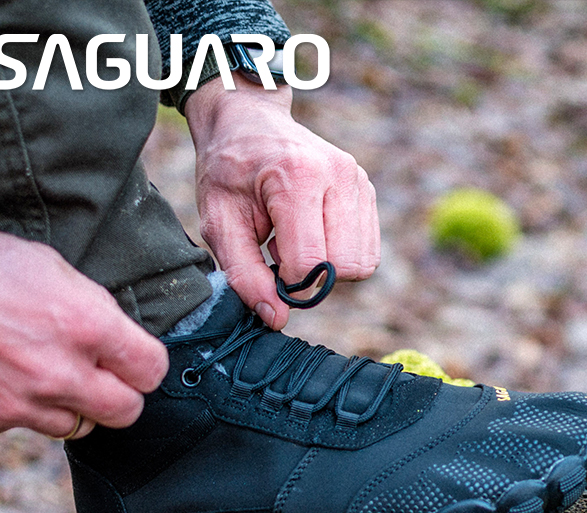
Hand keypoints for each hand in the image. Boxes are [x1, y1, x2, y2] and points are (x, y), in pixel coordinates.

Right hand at [0, 220, 167, 437]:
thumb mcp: (51, 269)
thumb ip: (95, 310)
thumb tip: (118, 337)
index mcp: (87, 327)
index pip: (152, 371)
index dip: (145, 364)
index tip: (133, 357)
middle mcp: (59, 374)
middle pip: (125, 412)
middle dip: (120, 393)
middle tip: (103, 375)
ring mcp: (20, 403)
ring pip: (77, 426)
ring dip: (72, 405)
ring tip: (47, 372)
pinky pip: (25, 424)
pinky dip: (24, 407)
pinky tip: (5, 374)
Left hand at [184, 74, 379, 329]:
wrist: (248, 121)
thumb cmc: (227, 172)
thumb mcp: (219, 221)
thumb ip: (244, 272)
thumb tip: (276, 317)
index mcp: (298, 177)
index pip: (312, 260)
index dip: (287, 279)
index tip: (264, 263)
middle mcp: (339, 176)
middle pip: (346, 265)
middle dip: (313, 275)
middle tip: (280, 253)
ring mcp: (359, 180)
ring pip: (363, 261)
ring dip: (329, 266)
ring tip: (297, 240)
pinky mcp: (367, 189)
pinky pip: (368, 248)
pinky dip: (341, 253)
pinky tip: (313, 232)